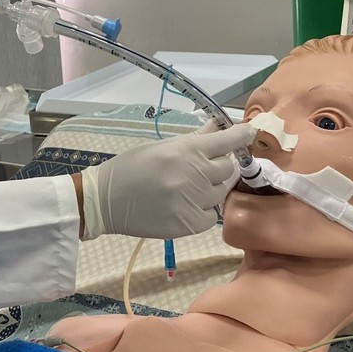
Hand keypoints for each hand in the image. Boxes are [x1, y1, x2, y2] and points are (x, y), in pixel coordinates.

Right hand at [78, 123, 255, 239]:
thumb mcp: (160, 147)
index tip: (248, 132)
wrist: (104, 200)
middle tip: (205, 167)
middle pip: (230, 169)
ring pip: (220, 193)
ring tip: (188, 187)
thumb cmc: (129, 168)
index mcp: (185, 151)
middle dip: (221, 165)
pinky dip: (203, 211)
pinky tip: (185, 205)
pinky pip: (210, 216)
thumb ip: (193, 140)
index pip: (228, 141)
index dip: (241, 135)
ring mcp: (192, 201)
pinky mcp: (188, 224)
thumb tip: (217, 127)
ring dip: (211, 188)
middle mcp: (194, 175)